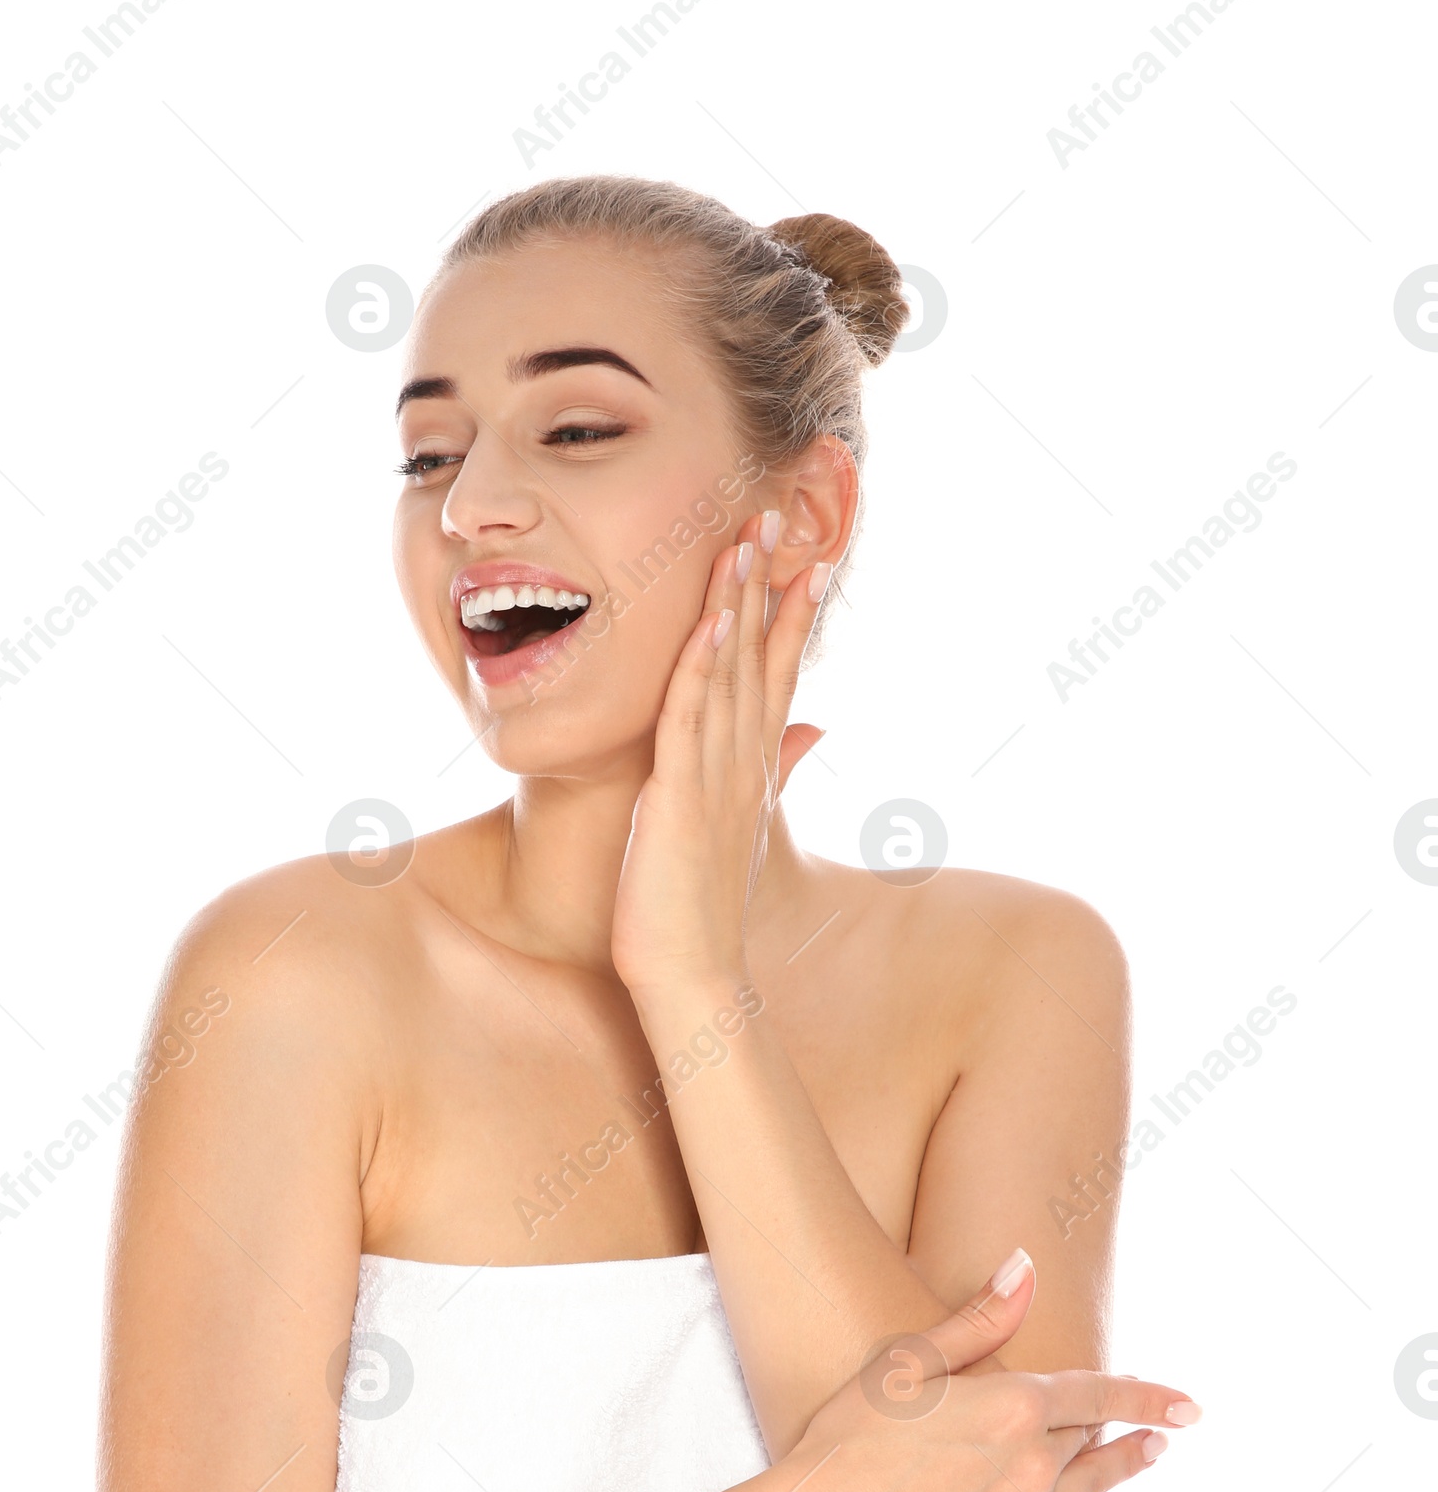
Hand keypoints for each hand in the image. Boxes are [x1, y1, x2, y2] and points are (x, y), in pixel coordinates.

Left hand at [609, 509, 830, 1001]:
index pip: (778, 676)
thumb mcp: (740, 829)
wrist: (691, 975)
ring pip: (730, 673)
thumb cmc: (702, 911)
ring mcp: (717, 776)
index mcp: (752, 769)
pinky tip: (716, 620)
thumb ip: (774, 771)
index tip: (811, 560)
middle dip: (773, 586)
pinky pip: (692, 717)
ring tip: (751, 539)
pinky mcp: (681, 796)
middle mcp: (743, 763)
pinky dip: (704, 665)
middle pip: (763, 658)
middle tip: (785, 516)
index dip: (792, 616)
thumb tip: (810, 728)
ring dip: (741, 604)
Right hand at [777, 1251, 1199, 1491]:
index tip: (1189, 1404)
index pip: (1099, 1395)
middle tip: (1158, 1429)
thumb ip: (977, 1320)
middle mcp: (1034, 1463)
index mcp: (1013, 1405)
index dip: (1147, 1396)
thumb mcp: (907, 1363)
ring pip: (1094, 1487)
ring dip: (1128, 1469)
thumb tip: (1025, 1267)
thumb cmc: (848, 1438)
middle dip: (1124, 1429)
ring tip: (1152, 1456)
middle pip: (1090, 1439)